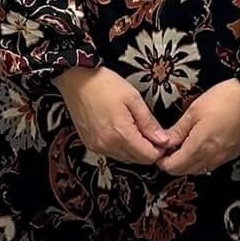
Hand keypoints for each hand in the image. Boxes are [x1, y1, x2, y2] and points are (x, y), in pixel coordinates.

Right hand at [56, 66, 172, 165]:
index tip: (162, 138)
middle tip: (151, 132)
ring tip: (136, 129)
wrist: (76, 80)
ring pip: (125, 158)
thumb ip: (149, 122)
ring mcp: (97, 146)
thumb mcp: (133, 98)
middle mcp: (107, 145)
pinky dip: (121, 147)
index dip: (160, 149)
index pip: (148, 156)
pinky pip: (112, 153)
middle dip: (148, 150)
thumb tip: (163, 140)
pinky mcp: (90, 144)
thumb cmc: (103, 84)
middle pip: (138, 160)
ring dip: (134, 149)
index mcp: (120, 134)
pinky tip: (122, 131)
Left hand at [158, 79, 239, 176]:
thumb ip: (178, 130)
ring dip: (188, 162)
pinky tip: (200, 145)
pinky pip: (212, 164)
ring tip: (184, 145)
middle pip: (185, 171)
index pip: (174, 167)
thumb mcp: (194, 110)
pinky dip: (202, 159)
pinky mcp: (233, 153)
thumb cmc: (225, 99)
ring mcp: (224, 157)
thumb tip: (165, 141)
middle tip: (168, 148)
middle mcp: (212, 157)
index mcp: (200, 147)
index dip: (162, 161)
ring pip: (199, 169)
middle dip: (173, 163)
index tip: (159, 150)